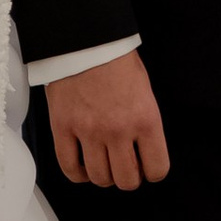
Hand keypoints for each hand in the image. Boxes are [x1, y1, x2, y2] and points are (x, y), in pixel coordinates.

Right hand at [43, 50, 169, 190]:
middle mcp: (118, 130)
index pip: (157, 169)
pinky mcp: (63, 128)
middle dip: (128, 178)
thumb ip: (144, 124)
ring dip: (104, 176)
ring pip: (100, 178)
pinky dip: (78, 174)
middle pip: (127, 180)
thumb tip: (142, 151)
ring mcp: (89, 131)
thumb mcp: (144, 90)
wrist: (84, 40)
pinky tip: (83, 167)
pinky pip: (70, 167)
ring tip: (104, 164)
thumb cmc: (116, 60)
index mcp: (145, 119)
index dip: (153, 172)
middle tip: (125, 167)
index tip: (147, 168)